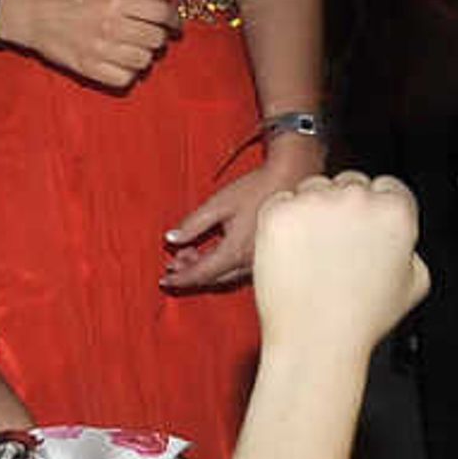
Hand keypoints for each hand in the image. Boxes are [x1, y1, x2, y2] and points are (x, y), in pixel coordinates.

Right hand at [3, 0, 183, 89]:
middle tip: (151, 33)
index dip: (175, 18)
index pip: (162, 12)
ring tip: (134, 47)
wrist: (30, 11)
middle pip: (156, 38)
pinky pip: (124, 79)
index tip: (175, 23)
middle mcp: (110, 25)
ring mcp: (99, 50)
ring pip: (144, 61)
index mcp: (115, 0)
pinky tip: (122, 61)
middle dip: (160, 36)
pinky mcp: (88, 68)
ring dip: (145, 54)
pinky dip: (129, 72)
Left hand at [161, 137, 321, 292]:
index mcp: (235, 252)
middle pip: (213, 279)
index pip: (201, 274)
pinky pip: (240, 269)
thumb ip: (193, 224)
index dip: (180, 278)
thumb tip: (171, 239)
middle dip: (190, 274)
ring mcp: (260, 261)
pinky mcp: (267, 255)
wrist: (293, 178)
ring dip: (205, 269)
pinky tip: (213, 252)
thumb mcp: (218, 204)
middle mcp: (249, 263)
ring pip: (227, 276)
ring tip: (188, 255)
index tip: (164, 280)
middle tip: (172, 266)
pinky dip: (222, 264)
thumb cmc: (257, 189)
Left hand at [250, 173, 430, 363]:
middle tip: (335, 246)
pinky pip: (279, 202)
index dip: (375, 209)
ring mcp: (315, 203)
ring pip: (312, 189)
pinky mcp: (278, 212)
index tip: (364, 227)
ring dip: (311, 211)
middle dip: (342, 209)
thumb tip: (403, 240)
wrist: (317, 339)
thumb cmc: (362, 318)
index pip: (387, 187)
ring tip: (312, 254)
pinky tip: (292, 252)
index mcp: (395, 211)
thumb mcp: (415, 283)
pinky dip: (282, 222)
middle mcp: (356, 199)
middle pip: (348, 184)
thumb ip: (412, 248)